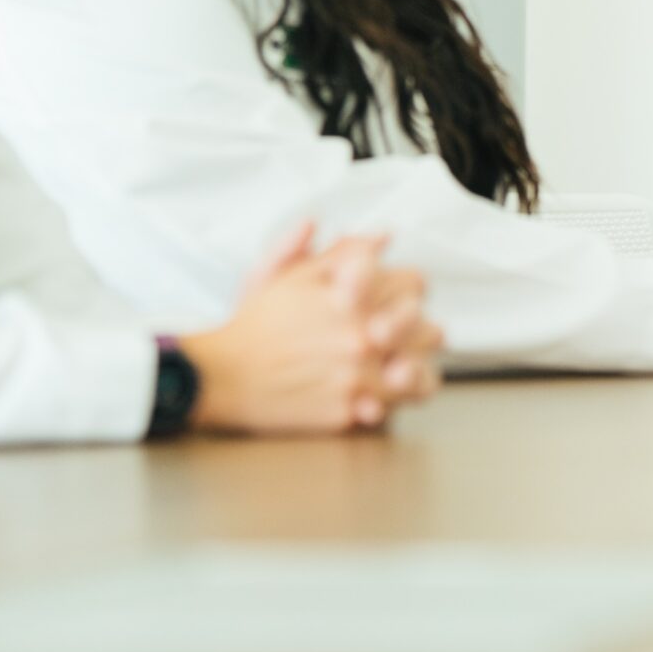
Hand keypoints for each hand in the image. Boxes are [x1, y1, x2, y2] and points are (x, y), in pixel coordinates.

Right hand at [180, 221, 445, 434]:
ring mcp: (356, 379)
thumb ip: (344, 254)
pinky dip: (387, 404)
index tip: (400, 298)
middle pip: (431, 332)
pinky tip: (373, 395)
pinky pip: (390, 410)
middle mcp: (360, 338)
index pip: (416, 285)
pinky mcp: (346, 415)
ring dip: (410, 370)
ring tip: (395, 369)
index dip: (411, 290)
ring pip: (418, 376)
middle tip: (403, 337)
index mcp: (352, 299)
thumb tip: (384, 237)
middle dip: (419, 332)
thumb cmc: (256, 324)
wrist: (222, 375)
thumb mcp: (296, 276)